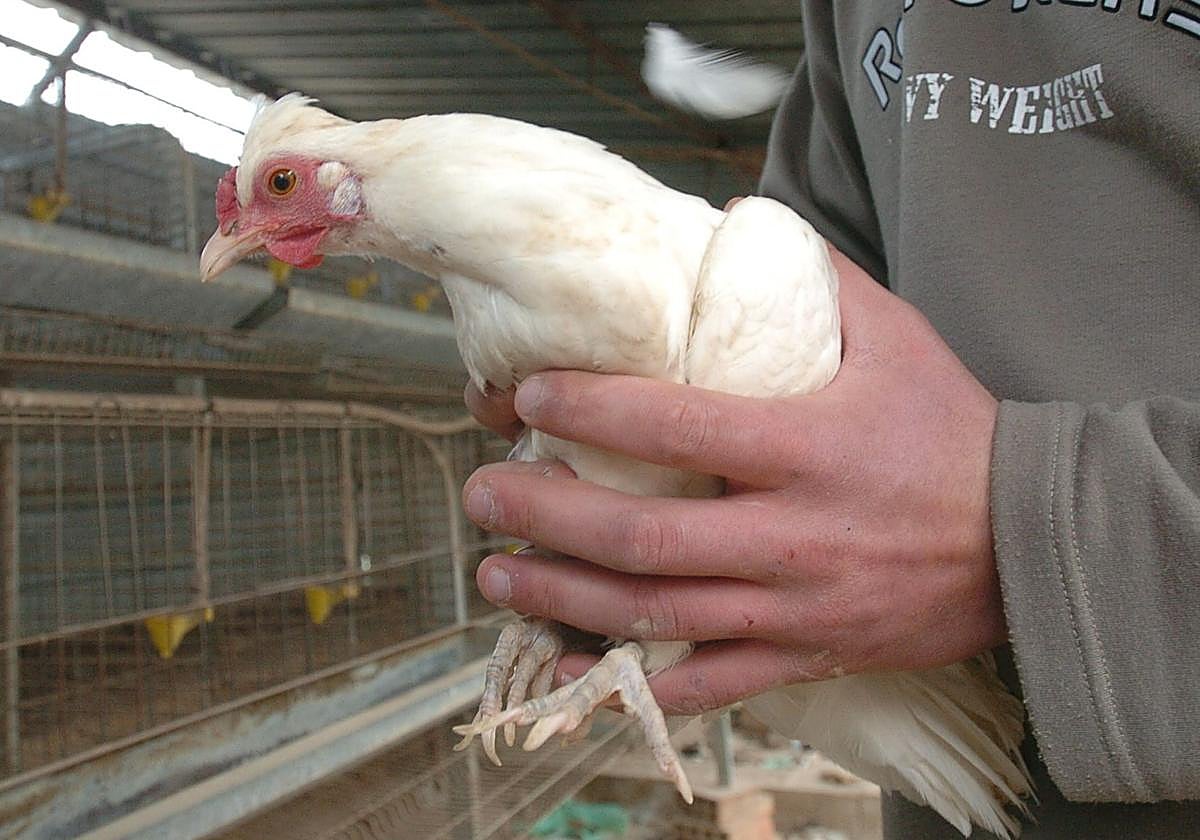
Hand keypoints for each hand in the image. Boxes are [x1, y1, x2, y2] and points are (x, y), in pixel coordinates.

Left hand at [462, 249, 1004, 713]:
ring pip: (659, 614)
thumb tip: (735, 221)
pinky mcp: (803, 655)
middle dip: (548, 517)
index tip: (528, 397)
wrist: (1027, 542)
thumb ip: (817, 281)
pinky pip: (708, 682)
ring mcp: (794, 605)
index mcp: (807, 445)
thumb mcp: (898, 337)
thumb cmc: (953, 431)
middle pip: (645, 538)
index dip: (591, 412)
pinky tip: (570, 671)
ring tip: (496, 575)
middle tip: (481, 495)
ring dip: (565, 598)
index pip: (677, 428)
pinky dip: (635, 686)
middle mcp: (791, 533)